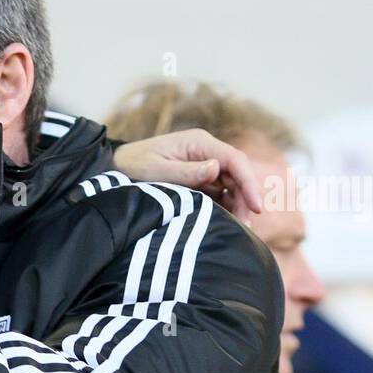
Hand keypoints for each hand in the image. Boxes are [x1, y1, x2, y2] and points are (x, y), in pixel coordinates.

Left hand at [112, 129, 262, 217]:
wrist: (115, 166)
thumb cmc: (132, 165)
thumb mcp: (155, 170)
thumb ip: (184, 172)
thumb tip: (215, 169)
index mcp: (199, 142)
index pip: (234, 160)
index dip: (249, 183)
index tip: (256, 207)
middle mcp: (206, 151)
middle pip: (237, 174)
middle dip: (245, 199)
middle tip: (246, 226)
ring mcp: (204, 165)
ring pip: (231, 185)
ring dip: (237, 205)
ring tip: (239, 229)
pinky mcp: (199, 179)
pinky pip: (219, 193)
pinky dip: (225, 207)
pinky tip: (226, 223)